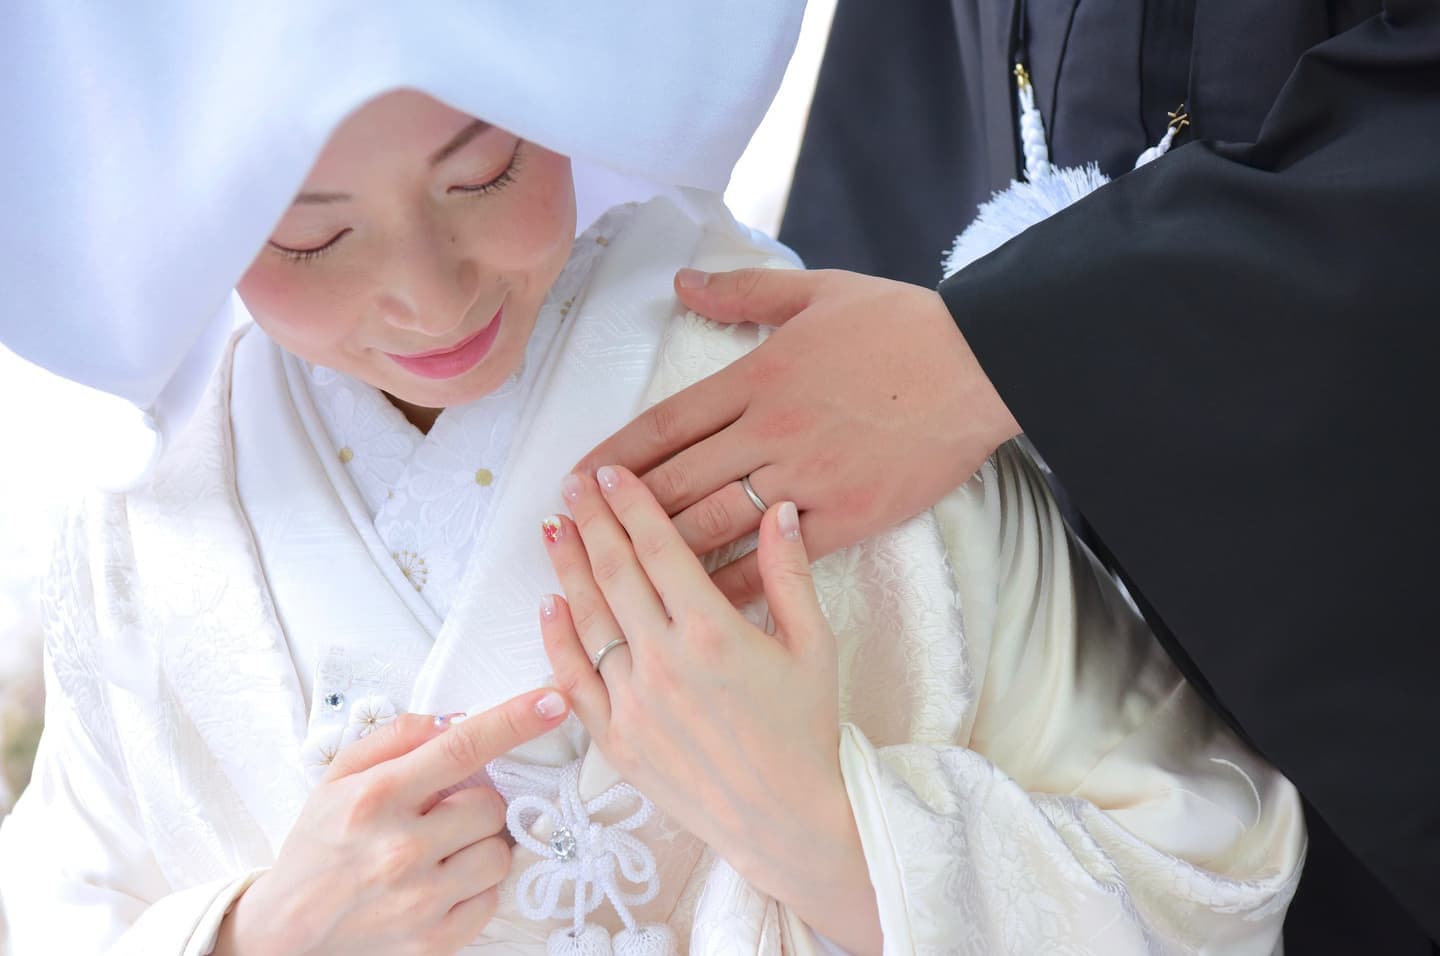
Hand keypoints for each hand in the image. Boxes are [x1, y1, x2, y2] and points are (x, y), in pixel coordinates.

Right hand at [214, 689, 569, 955]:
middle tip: (438, 816)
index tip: (552, 701)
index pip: (462, 746)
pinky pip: (491, 897)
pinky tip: (440, 884)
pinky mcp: (436, 939)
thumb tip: (450, 720)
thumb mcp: (338, 777)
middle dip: (473, 804)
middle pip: (491, 804)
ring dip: (478, 846)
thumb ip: (395, 738)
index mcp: (377, 797)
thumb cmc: (318, 848)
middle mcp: (401, 848)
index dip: (515, 720)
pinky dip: (474, 887)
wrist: (288, 933)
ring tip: (439, 852)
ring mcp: (421, 899)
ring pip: (499, 851)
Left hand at [538, 465, 881, 954]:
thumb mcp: (814, 646)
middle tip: (572, 486)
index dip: (630, 504)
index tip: (611, 473)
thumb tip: (779, 509)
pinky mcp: (615, 739)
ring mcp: (633, 701)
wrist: (787, 821)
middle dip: (591, 522)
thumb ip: (789, 574)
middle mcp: (664, 660)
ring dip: (566, 568)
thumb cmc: (806, 732)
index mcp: (712, 631)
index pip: (658, 548)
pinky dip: (556, 640)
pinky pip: (573, 680)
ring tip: (553, 528)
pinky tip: (549, 606)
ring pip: (587, 619)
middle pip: (614, 572)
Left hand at [577, 267, 1018, 604]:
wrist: (982, 364)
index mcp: (758, 378)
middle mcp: (771, 431)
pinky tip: (702, 603)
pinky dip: (737, 581)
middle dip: (620, 512)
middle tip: (576, 534)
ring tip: (618, 575)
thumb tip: (683, 283)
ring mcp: (809, 478)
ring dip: (661, 551)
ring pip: (716, 522)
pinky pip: (778, 558)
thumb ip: (743, 292)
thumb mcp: (817, 290)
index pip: (666, 423)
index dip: (615, 456)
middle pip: (677, 481)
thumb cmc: (903, 323)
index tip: (577, 481)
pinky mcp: (849, 517)